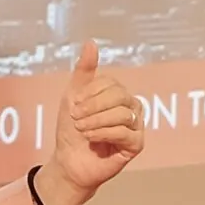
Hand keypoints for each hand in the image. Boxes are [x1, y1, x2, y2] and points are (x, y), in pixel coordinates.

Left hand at [36, 42, 145, 204]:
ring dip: (95, 122)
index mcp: (118, 94)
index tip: (74, 106)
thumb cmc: (71, 130)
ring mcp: (136, 126)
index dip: (90, 93)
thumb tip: (91, 43)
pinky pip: (123, 132)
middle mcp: (131, 107)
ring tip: (82, 130)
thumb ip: (84, 71)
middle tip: (77, 118)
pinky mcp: (136, 145)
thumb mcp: (73, 96)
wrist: (69, 161)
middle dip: (93, 107)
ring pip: (121, 113)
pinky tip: (91, 139)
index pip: (111, 83)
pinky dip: (102, 134)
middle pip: (119, 95)